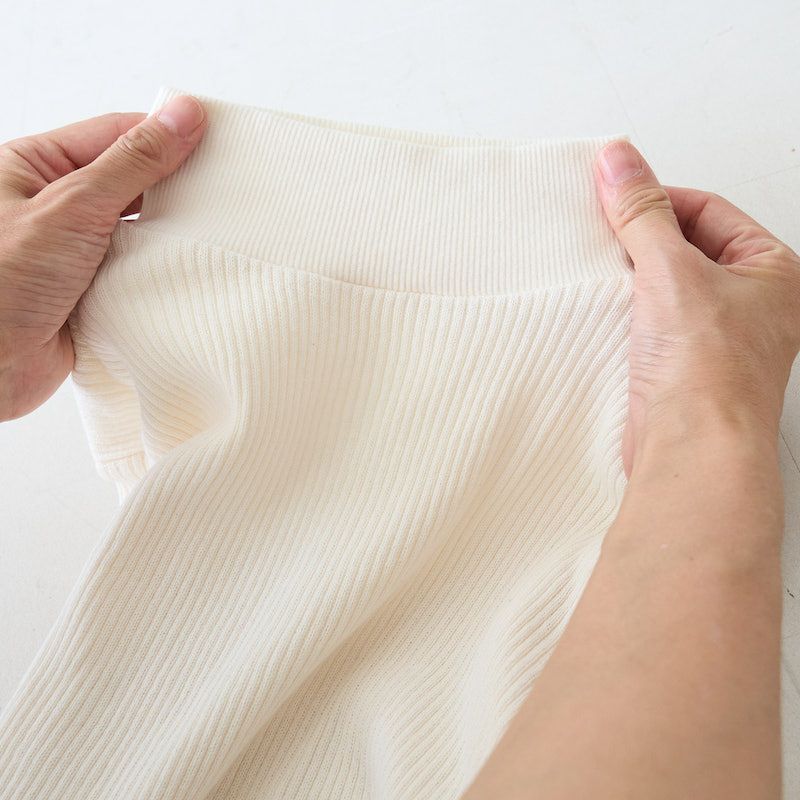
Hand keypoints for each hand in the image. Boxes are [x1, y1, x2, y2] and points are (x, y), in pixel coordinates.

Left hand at [0, 94, 207, 420]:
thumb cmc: (0, 283)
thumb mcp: (73, 206)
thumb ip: (133, 162)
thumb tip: (181, 116)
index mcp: (38, 168)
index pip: (118, 134)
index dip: (167, 134)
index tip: (218, 140)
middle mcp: (58, 207)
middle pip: (134, 182)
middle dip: (176, 189)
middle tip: (226, 190)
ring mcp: (77, 252)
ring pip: (141, 231)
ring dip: (170, 237)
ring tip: (211, 234)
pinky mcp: (94, 293)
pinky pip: (140, 274)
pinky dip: (163, 275)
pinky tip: (187, 272)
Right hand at [594, 140, 799, 476]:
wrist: (693, 448)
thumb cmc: (710, 373)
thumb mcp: (672, 269)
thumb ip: (641, 212)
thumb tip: (619, 161)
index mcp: (771, 271)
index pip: (707, 210)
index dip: (658, 199)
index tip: (613, 194)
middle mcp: (750, 303)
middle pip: (684, 245)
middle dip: (639, 239)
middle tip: (602, 231)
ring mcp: (715, 336)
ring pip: (663, 285)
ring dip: (628, 276)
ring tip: (600, 271)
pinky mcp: (681, 364)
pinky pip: (648, 321)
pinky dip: (623, 311)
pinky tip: (602, 309)